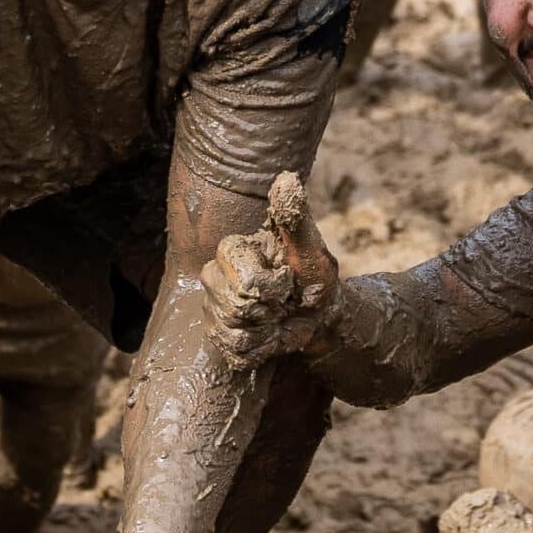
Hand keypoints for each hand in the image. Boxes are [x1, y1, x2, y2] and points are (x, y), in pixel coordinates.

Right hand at [204, 171, 342, 369]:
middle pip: (233, 307)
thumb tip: (286, 179)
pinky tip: (269, 336)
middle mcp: (214, 277)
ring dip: (266, 331)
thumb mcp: (310, 248)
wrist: (319, 315)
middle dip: (268, 310)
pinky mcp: (218, 336)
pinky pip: (234, 352)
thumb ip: (295, 217)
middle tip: (282, 302)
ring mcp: (213, 308)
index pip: (244, 281)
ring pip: (232, 331)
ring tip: (276, 318)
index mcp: (233, 250)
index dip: (272, 287)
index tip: (287, 280)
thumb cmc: (314, 276)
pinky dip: (261, 350)